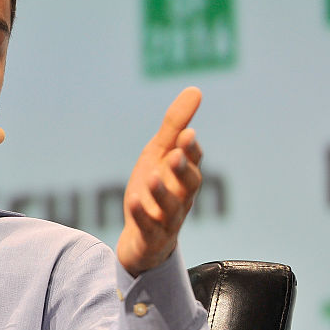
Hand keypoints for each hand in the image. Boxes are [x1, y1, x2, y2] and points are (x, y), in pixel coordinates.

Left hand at [116, 87, 202, 277]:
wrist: (142, 239)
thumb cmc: (154, 191)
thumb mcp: (159, 155)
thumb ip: (175, 127)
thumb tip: (195, 90)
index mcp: (184, 176)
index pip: (193, 161)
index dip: (190, 149)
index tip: (186, 135)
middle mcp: (181, 197)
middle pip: (188, 184)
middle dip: (183, 169)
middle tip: (176, 154)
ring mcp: (166, 219)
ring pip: (170, 208)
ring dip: (162, 193)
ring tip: (152, 178)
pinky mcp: (150, 236)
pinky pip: (147, 227)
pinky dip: (142, 215)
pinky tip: (133, 201)